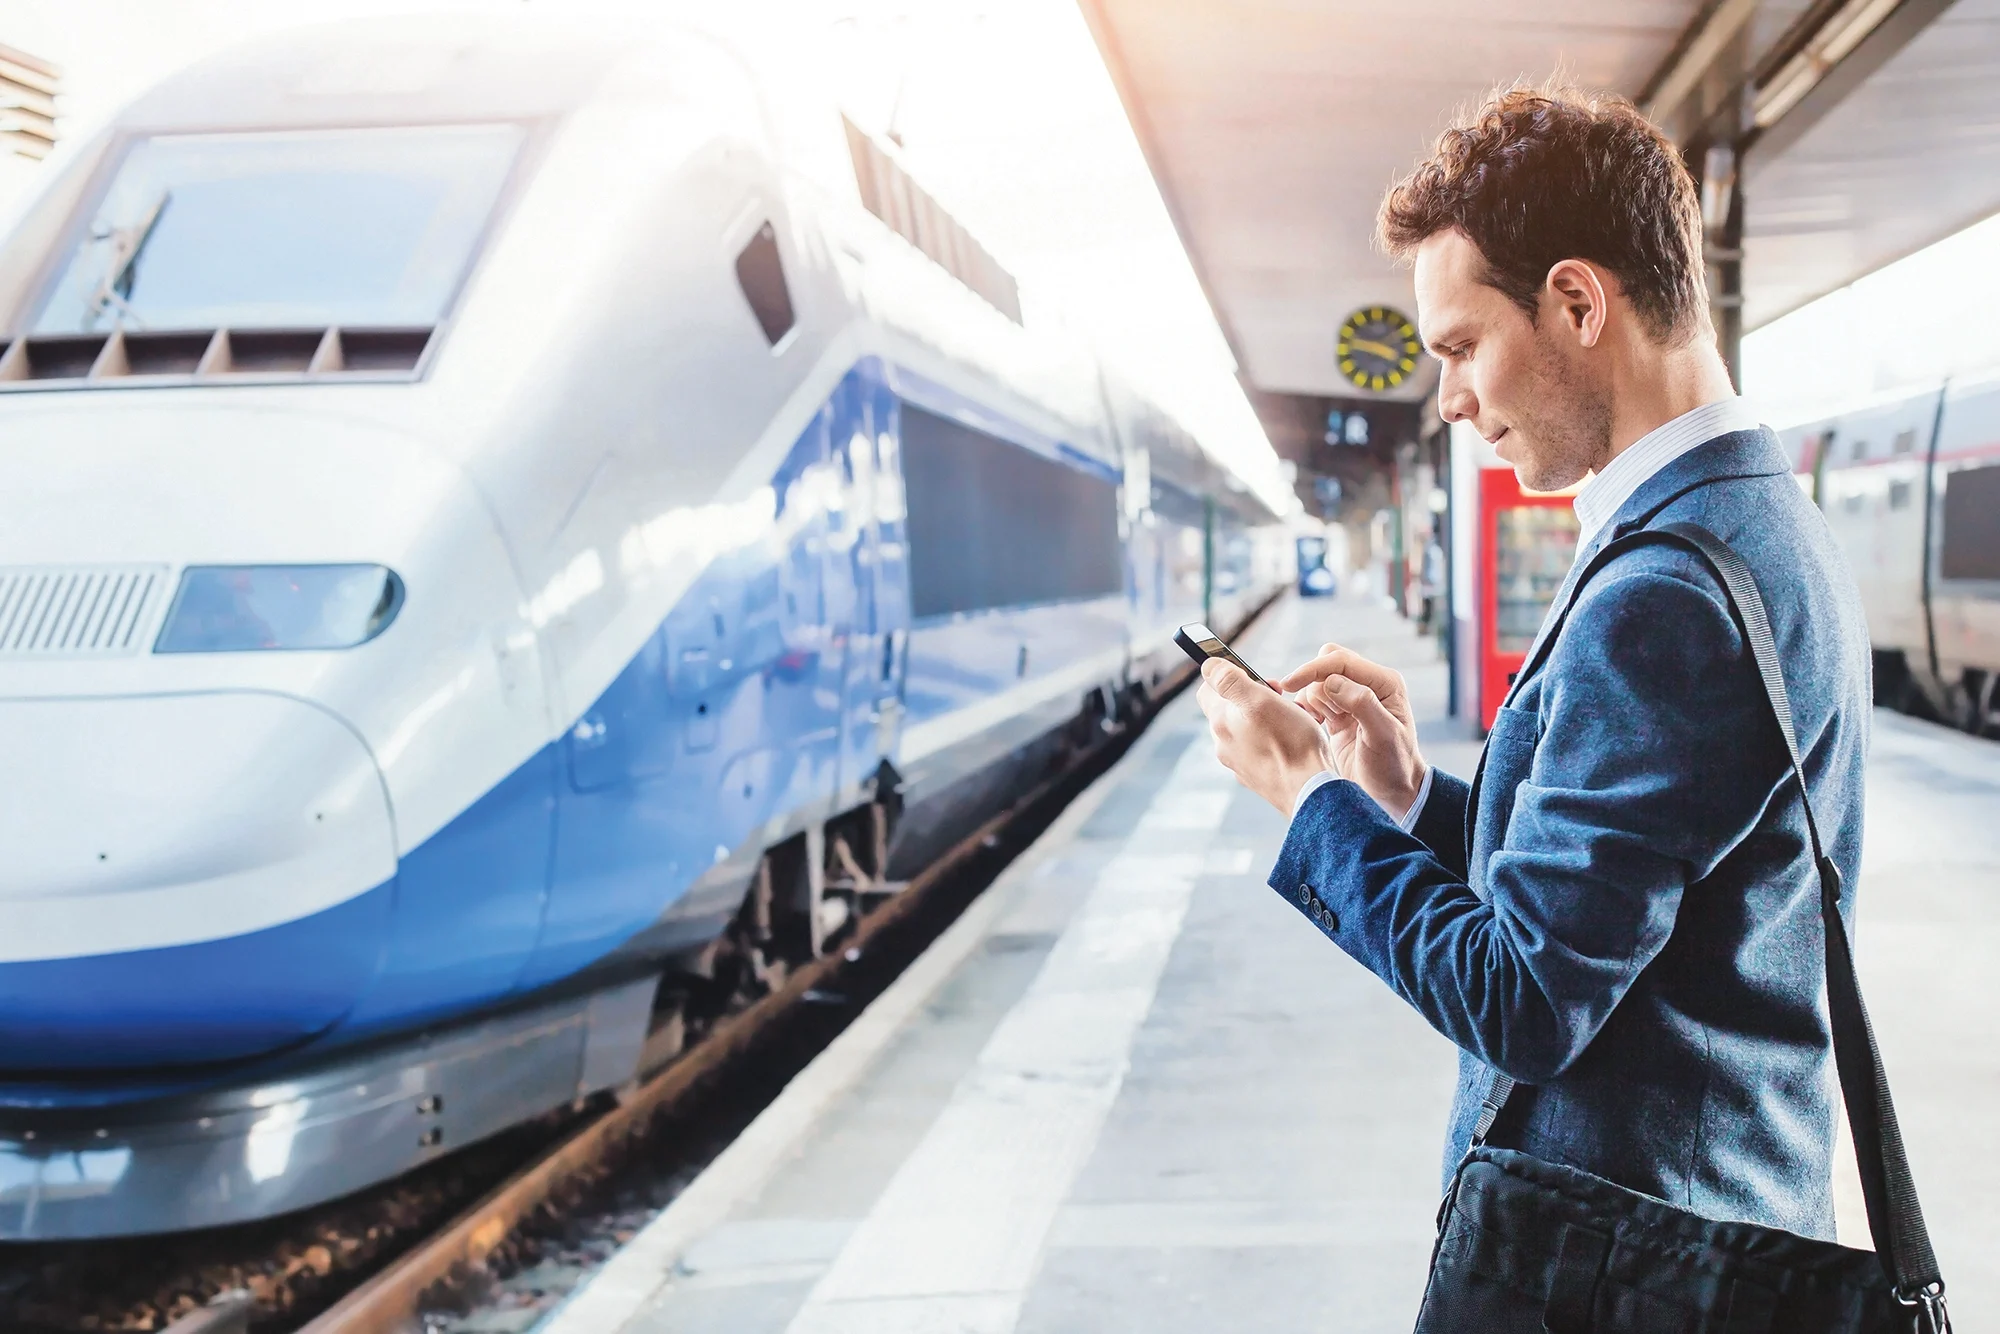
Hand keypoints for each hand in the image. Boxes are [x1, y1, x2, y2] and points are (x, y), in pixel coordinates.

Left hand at [1195, 658, 1333, 814]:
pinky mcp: (1257, 777)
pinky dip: (1273, 739)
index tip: (1254, 676)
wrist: (1310, 790)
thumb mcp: (1260, 700)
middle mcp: (1224, 745)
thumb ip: (1229, 680)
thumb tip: (1208, 666)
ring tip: (1292, 719)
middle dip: (1252, 697)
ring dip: (1265, 718)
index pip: (1207, 690)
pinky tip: (1293, 741)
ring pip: (1248, 729)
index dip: (1228, 676)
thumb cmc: (1290, 742)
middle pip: (1230, 709)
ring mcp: (1240, 764)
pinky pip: (1261, 749)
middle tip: (1279, 696)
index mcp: (1220, 723)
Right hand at [1279, 643, 1426, 821]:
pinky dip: (1308, 709)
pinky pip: (1314, 699)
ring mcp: (1353, 698)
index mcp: (1385, 682)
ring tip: (1324, 726)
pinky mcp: (1339, 714)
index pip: (1341, 661)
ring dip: (1312, 701)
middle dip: (1312, 683)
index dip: (1313, 669)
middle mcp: (1370, 685)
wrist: (1392, 794)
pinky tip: (1316, 727)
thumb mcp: (1383, 737)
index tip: (1289, 684)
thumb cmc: (1393, 767)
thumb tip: (1332, 681)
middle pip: (1327, 663)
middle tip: (1315, 714)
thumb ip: (1362, 705)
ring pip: (1318, 682)